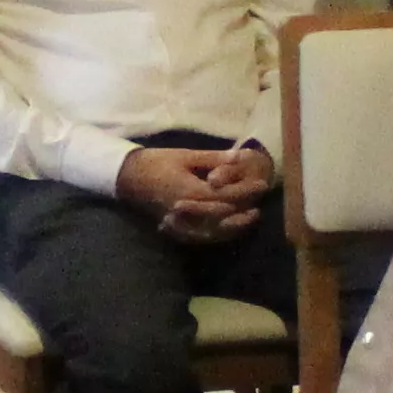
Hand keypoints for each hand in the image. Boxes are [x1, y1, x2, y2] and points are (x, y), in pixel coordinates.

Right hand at [116, 142, 271, 243]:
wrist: (129, 178)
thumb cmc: (157, 162)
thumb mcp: (186, 155)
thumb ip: (214, 159)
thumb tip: (241, 156)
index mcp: (191, 191)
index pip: (226, 194)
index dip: (246, 190)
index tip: (262, 184)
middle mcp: (188, 212)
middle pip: (223, 215)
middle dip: (244, 209)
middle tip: (261, 203)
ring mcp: (181, 223)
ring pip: (214, 231)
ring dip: (234, 226)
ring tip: (251, 217)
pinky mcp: (176, 229)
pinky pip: (201, 237)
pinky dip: (217, 234)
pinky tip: (229, 229)